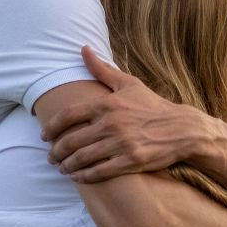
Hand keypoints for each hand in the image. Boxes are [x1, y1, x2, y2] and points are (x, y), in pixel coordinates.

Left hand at [41, 46, 207, 182]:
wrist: (183, 129)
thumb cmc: (153, 106)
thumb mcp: (129, 84)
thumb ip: (102, 69)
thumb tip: (83, 49)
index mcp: (107, 104)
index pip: (68, 115)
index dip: (51, 127)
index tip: (44, 135)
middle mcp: (111, 124)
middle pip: (71, 141)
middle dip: (56, 152)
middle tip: (51, 157)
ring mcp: (120, 144)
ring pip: (82, 159)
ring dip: (67, 166)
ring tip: (62, 168)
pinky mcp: (130, 162)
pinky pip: (99, 172)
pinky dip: (84, 177)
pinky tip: (78, 177)